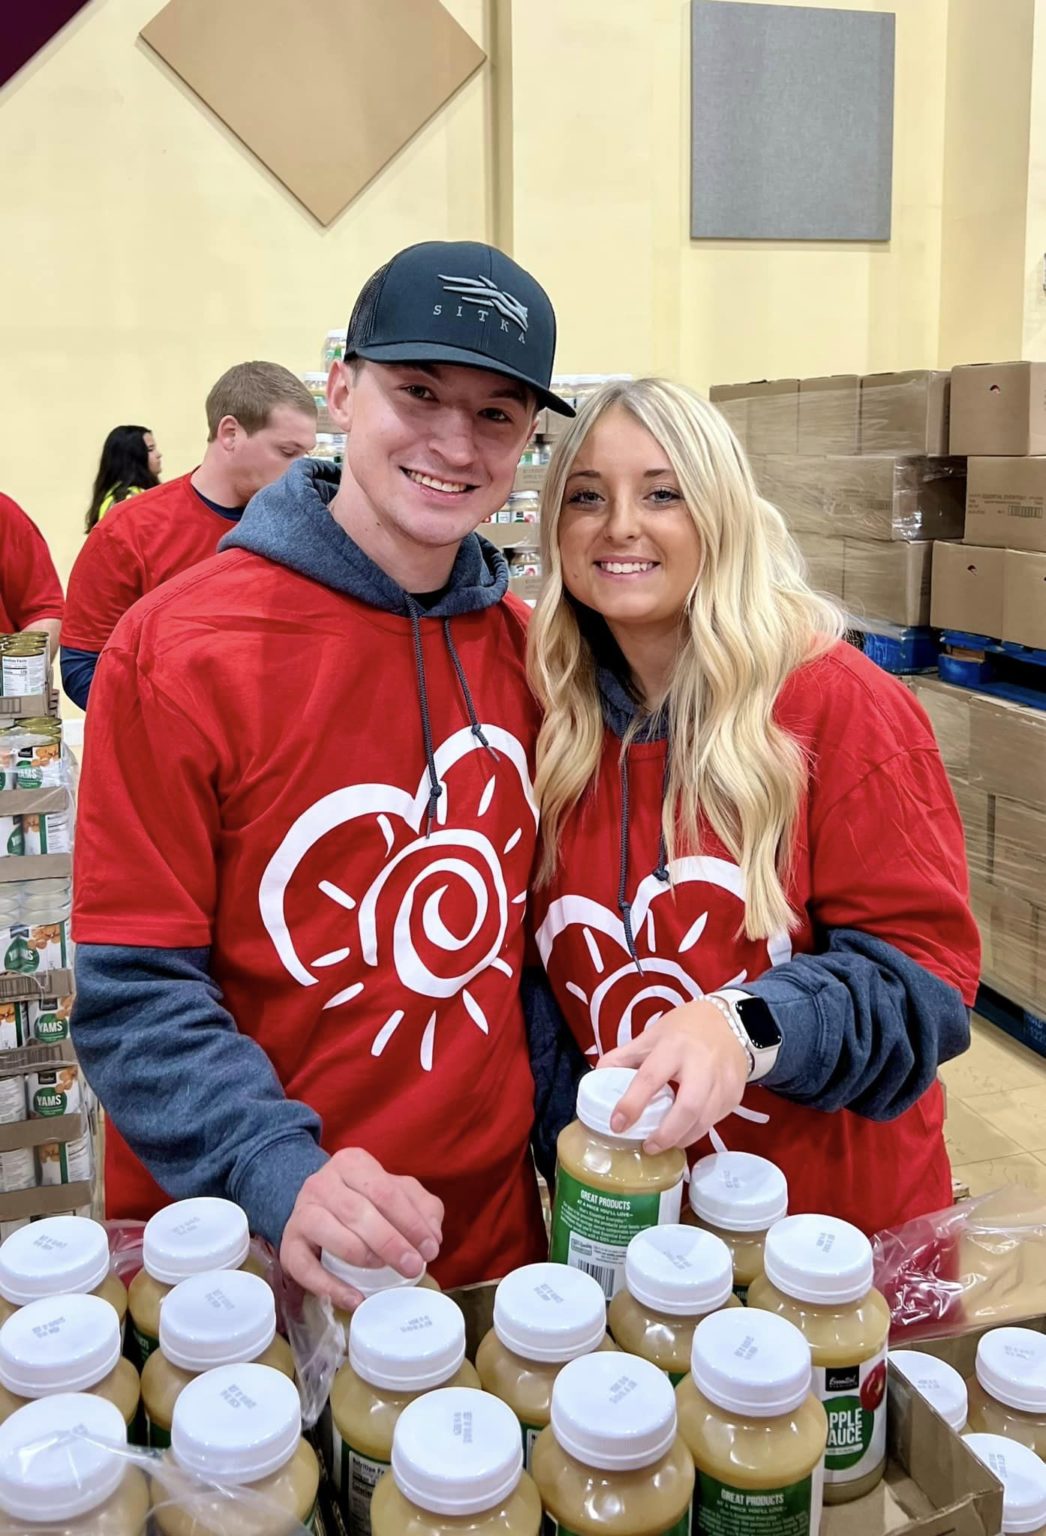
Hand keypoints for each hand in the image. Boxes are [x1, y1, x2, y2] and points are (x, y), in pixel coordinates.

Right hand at [279, 1148, 443, 1311]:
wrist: (317, 1211)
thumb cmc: (365, 1202)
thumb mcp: (397, 1193)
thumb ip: (422, 1207)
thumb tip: (432, 1236)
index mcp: (352, 1163)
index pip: (385, 1190)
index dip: (411, 1222)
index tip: (430, 1249)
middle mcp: (321, 1183)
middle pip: (359, 1212)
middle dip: (391, 1242)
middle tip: (413, 1266)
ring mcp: (301, 1213)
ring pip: (331, 1233)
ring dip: (362, 1256)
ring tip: (383, 1271)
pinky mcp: (288, 1245)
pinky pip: (306, 1268)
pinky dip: (331, 1287)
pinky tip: (355, 1299)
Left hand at [597, 999, 749, 1152]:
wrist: (731, 1022)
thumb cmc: (685, 1030)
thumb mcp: (651, 1036)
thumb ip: (624, 1057)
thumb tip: (597, 1078)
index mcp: (674, 1046)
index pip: (650, 1077)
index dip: (632, 1104)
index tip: (617, 1125)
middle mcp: (701, 1063)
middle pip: (688, 1107)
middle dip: (666, 1134)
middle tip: (648, 1146)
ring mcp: (723, 1080)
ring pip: (704, 1120)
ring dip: (681, 1138)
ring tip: (662, 1143)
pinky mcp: (735, 1094)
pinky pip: (715, 1120)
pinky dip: (697, 1131)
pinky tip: (683, 1132)